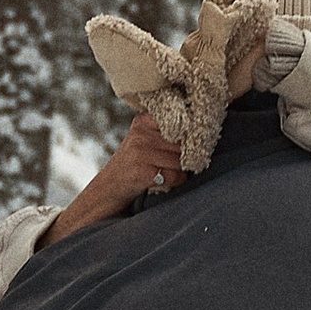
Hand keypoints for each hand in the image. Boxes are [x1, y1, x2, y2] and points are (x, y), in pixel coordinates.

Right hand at [38, 108, 187, 246]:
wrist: (107, 190)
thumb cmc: (133, 165)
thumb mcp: (144, 141)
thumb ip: (166, 133)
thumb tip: (203, 132)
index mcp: (143, 121)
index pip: (181, 119)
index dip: (192, 131)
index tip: (196, 137)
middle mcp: (141, 133)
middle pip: (184, 142)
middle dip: (188, 154)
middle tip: (182, 162)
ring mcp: (140, 153)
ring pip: (181, 160)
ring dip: (182, 170)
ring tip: (168, 173)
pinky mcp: (142, 173)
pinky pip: (175, 176)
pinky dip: (176, 182)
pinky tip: (163, 181)